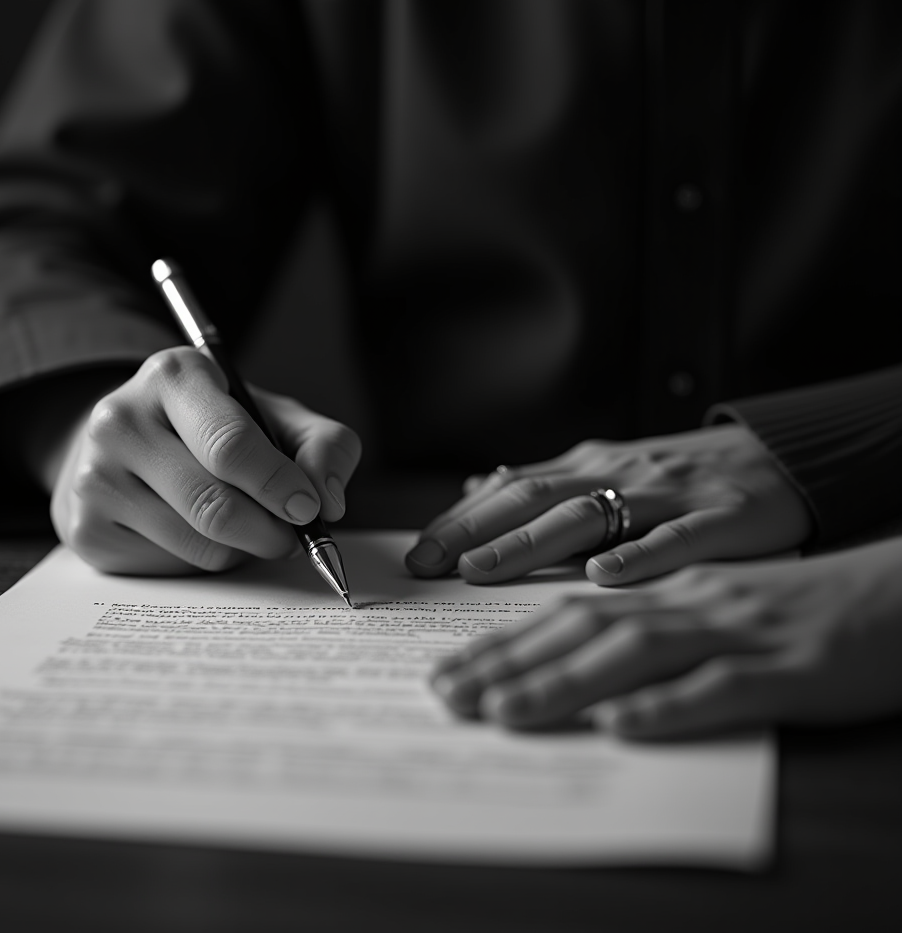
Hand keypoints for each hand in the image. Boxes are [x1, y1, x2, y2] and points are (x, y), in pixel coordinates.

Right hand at [46, 347, 360, 573]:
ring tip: (247, 527)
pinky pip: (170, 568)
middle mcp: (120, 420)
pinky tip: (199, 533)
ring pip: (197, 544)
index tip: (308, 508)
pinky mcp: (85, 529)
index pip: (230, 444)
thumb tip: (328, 499)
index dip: (278, 485)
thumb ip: (322, 445)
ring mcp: (94, 477)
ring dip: (241, 549)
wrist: (125, 443)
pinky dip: (204, 562)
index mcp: (173, 375)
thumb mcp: (274, 416)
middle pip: (214, 505)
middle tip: (291, 536)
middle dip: (270, 532)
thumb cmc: (214, 429)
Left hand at [405, 425, 811, 585]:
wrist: (781, 457)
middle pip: (536, 498)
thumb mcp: (609, 471)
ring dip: (532, 542)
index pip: (512, 489)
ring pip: (590, 514)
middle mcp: (619, 474)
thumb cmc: (683, 476)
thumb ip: (546, 484)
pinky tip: (605, 576)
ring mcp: (669, 494)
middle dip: (477, 531)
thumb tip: (474, 488)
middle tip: (429, 564)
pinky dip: (639, 554)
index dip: (462, 520)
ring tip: (485, 567)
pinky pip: (677, 538)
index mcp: (590, 467)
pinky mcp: (723, 518)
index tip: (417, 554)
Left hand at [430, 538, 901, 737]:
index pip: (565, 604)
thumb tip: (576, 600)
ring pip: (636, 647)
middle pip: (582, 621)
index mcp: (664, 578)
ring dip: (564, 678)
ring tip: (505, 711)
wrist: (894, 593)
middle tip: (446, 695)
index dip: (502, 633)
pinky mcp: (787, 665)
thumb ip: (638, 589)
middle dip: (507, 659)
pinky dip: (668, 702)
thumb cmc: (792, 597)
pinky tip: (622, 723)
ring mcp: (734, 624)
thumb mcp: (706, 583)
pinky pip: (721, 685)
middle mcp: (686, 594)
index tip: (444, 667)